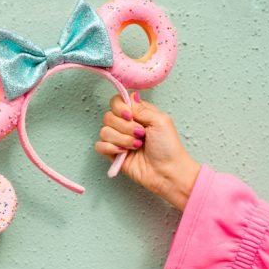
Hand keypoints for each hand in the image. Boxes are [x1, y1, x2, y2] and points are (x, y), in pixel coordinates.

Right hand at [95, 92, 199, 209]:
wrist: (167, 172)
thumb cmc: (168, 147)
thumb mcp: (160, 120)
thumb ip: (141, 108)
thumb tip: (130, 96)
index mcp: (137, 114)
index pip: (117, 101)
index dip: (120, 108)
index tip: (130, 116)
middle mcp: (126, 125)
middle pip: (109, 116)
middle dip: (124, 127)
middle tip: (140, 134)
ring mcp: (118, 140)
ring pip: (104, 131)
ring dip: (121, 139)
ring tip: (136, 146)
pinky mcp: (113, 154)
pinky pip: (99, 146)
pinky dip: (111, 148)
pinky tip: (124, 153)